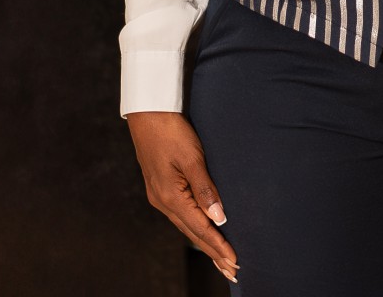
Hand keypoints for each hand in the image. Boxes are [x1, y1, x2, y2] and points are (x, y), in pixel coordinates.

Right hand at [127, 111, 238, 283]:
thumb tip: (219, 219)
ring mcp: (159, 195)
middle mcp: (162, 201)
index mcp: (170, 197)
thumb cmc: (170, 131)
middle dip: (213, 252)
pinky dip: (194, 226)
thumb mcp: (192, 158)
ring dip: (205, 241)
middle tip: (232, 271)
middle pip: (192, 232)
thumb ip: (206, 189)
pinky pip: (180, 214)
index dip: (218, 246)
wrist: (148, 111)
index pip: (200, 229)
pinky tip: (202, 231)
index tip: (235, 262)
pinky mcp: (160, 186)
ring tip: (220, 258)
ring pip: (186, 225)